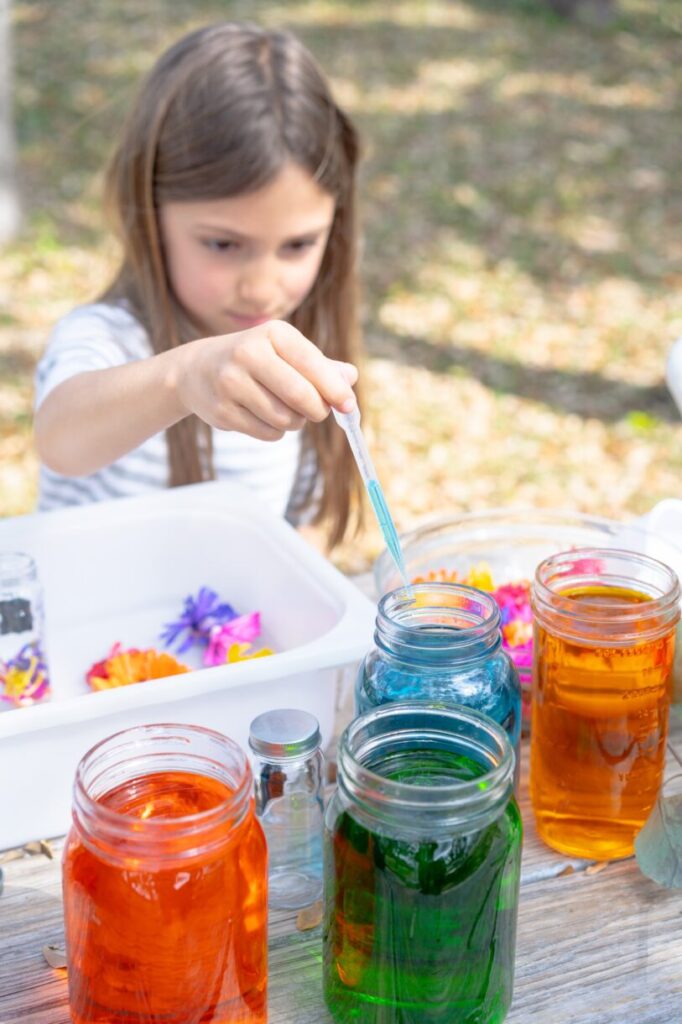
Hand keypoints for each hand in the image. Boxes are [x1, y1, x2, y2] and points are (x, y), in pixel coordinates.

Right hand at [175, 320, 357, 440]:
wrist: (196, 371)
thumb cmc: (255, 360)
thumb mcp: (285, 351)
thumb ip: (320, 365)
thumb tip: (350, 378)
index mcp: (273, 333)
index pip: (312, 364)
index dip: (336, 390)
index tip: (349, 406)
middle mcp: (248, 353)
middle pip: (300, 396)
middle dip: (318, 410)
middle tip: (319, 412)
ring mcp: (231, 383)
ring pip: (285, 419)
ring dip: (296, 422)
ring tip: (286, 410)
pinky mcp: (222, 411)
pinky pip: (268, 433)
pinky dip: (276, 431)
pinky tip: (264, 416)